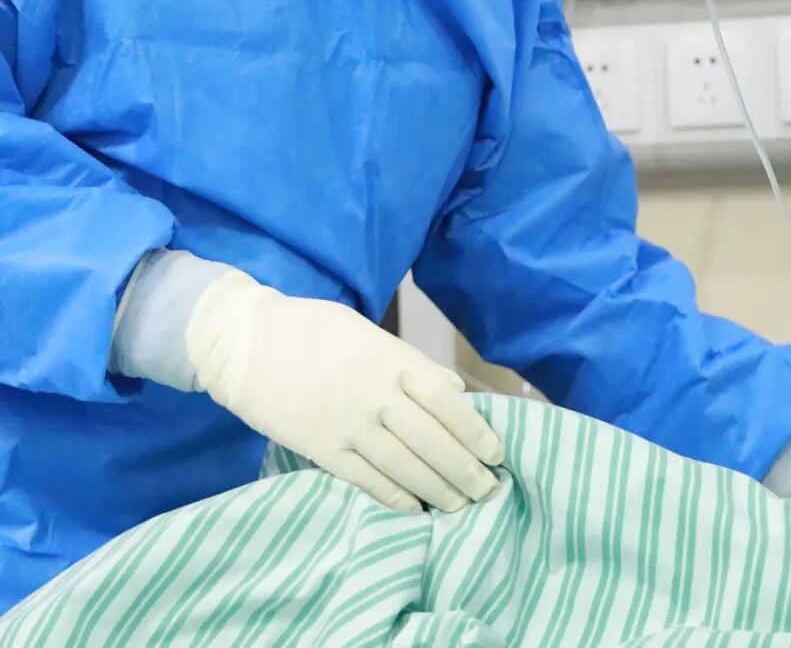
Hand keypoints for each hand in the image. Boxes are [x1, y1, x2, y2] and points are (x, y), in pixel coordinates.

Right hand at [186, 269, 502, 513]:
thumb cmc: (313, 330)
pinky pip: (366, 479)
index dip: (475, 430)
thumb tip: (453, 388)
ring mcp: (348, 425)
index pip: (446, 401)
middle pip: (431, 441)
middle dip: (464, 470)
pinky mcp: (321, 449)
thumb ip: (412, 362)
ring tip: (461, 505)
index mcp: (392, 359)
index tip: (496, 452)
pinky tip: (414, 508)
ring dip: (437, 489)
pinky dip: (394, 497)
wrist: (247, 343)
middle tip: (488, 491)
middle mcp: (376, 395)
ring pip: (404, 466)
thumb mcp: (368, 332)